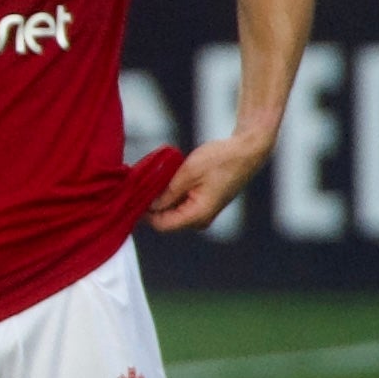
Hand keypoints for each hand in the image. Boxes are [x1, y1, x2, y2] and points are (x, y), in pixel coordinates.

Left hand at [150, 130, 272, 233]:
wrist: (246, 151)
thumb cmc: (220, 160)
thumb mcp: (187, 173)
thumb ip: (166, 193)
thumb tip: (148, 207)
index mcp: (198, 215)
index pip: (161, 225)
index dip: (143, 213)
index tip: (132, 196)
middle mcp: (201, 219)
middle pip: (165, 220)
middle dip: (151, 205)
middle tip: (139, 185)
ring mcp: (203, 212)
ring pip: (172, 211)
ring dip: (161, 197)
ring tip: (153, 178)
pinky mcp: (204, 203)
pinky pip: (181, 204)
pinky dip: (171, 194)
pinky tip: (165, 178)